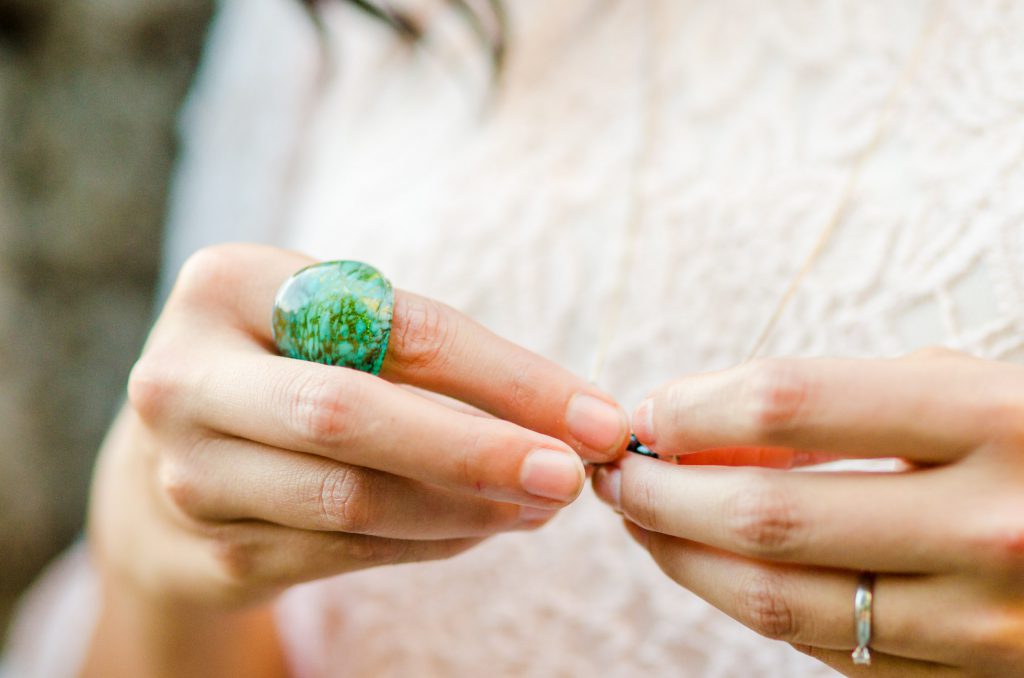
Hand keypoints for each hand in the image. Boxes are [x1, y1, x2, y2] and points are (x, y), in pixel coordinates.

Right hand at [85, 244, 626, 676]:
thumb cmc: (285, 371)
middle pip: (352, 415)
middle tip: (572, 474)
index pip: (391, 328)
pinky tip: (483, 526)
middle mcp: (188, 376)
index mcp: (226, 285)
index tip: (593, 415)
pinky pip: (345, 551)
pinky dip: (431, 541)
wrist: (174, 459)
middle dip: (480, 449)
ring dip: (468, 505)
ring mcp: (189, 472)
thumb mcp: (333, 326)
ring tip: (543, 504)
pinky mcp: (211, 549)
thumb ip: (428, 354)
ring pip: (354, 498)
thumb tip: (572, 415)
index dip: (506, 376)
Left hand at [595, 350, 1023, 676]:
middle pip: (765, 515)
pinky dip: (745, 605)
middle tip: (614, 472)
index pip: (791, 405)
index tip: (647, 412)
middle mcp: (993, 527)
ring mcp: (985, 624)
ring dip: (680, 557)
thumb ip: (839, 403)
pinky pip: (822, 650)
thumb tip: (693, 426)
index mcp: (996, 419)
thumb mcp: (963, 387)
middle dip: (661, 491)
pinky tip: (709, 566)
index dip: (694, 408)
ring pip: (776, 602)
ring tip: (640, 520)